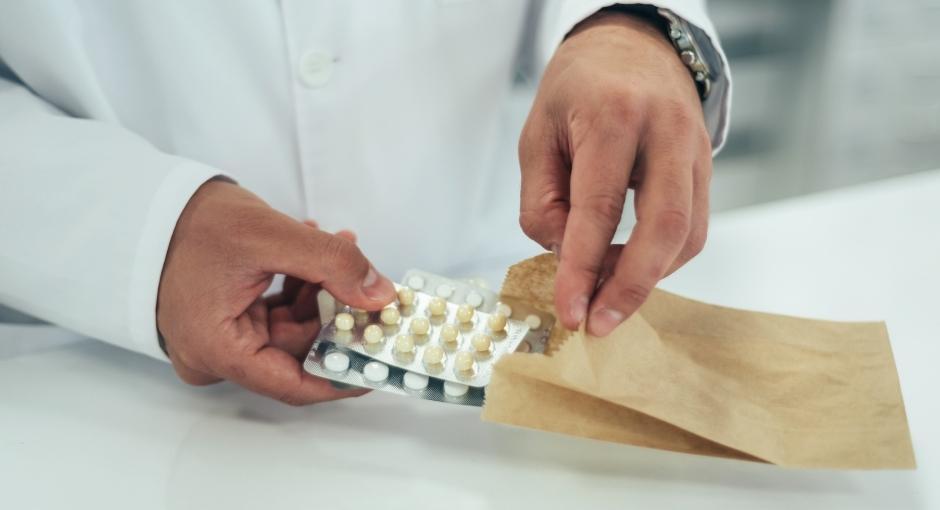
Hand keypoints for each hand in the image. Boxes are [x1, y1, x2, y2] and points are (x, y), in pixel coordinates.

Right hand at [156, 180, 396, 404]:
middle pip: (296, 350)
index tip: (379, 362)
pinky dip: (299, 284)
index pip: (293, 383)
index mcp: (217, 350)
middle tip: (369, 281)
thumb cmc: (193, 222)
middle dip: (335, 311)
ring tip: (338, 243)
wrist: (152, 203)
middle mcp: (214, 355)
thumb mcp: (271, 236)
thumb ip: (332, 264)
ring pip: (291, 328)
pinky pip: (274, 313)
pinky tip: (315, 248)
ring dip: (320, 288)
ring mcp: (219, 339)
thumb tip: (380, 294)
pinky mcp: (226, 321)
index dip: (342, 375)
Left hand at [518, 11, 711, 336]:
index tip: (570, 310)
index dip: (584, 267)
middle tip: (599, 323)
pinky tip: (629, 267)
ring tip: (606, 295)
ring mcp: (695, 148)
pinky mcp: (707, 165)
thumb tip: (566, 256)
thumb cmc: (577, 90)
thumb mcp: (538, 134)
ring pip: (687, 233)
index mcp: (614, 116)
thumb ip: (544, 200)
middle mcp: (665, 131)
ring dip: (647, 277)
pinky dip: (662, 258)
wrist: (632, 46)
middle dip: (631, 287)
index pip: (600, 207)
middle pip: (664, 226)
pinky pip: (694, 226)